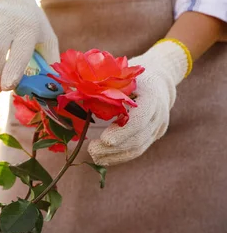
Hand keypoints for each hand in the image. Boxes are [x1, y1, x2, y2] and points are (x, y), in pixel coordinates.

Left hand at [87, 40, 190, 165]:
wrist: (159, 79)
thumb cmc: (132, 74)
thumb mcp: (120, 75)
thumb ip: (103, 86)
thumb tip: (73, 93)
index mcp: (153, 94)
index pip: (141, 118)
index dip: (123, 132)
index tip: (105, 140)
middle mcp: (160, 113)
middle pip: (139, 137)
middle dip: (114, 148)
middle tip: (92, 151)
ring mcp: (159, 126)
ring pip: (139, 147)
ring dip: (116, 155)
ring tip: (95, 157)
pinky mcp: (155, 135)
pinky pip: (138, 149)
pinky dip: (120, 155)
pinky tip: (104, 158)